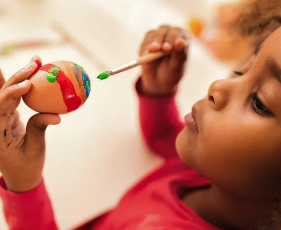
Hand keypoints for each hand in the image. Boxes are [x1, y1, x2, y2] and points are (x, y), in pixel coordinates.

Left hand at [0, 56, 60, 192]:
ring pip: (6, 92)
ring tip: (34, 62)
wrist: (20, 174)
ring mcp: (1, 116)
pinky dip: (22, 85)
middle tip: (34, 63)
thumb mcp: (34, 150)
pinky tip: (29, 72)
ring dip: (19, 76)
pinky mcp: (8, 114)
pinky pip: (14, 97)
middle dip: (17, 77)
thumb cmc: (26, 165)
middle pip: (1, 93)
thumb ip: (39, 129)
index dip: (10, 93)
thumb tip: (56, 116)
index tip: (28, 84)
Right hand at [139, 25, 188, 95]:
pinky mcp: (147, 42)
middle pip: (164, 30)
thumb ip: (180, 54)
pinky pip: (144, 43)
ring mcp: (158, 36)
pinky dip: (143, 50)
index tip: (167, 49)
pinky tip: (144, 57)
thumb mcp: (177, 66)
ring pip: (152, 35)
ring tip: (147, 55)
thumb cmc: (172, 73)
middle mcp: (171, 34)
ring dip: (149, 44)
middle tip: (156, 49)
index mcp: (183, 38)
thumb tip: (180, 41)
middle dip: (159, 39)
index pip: (177, 32)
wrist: (159, 81)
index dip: (172, 38)